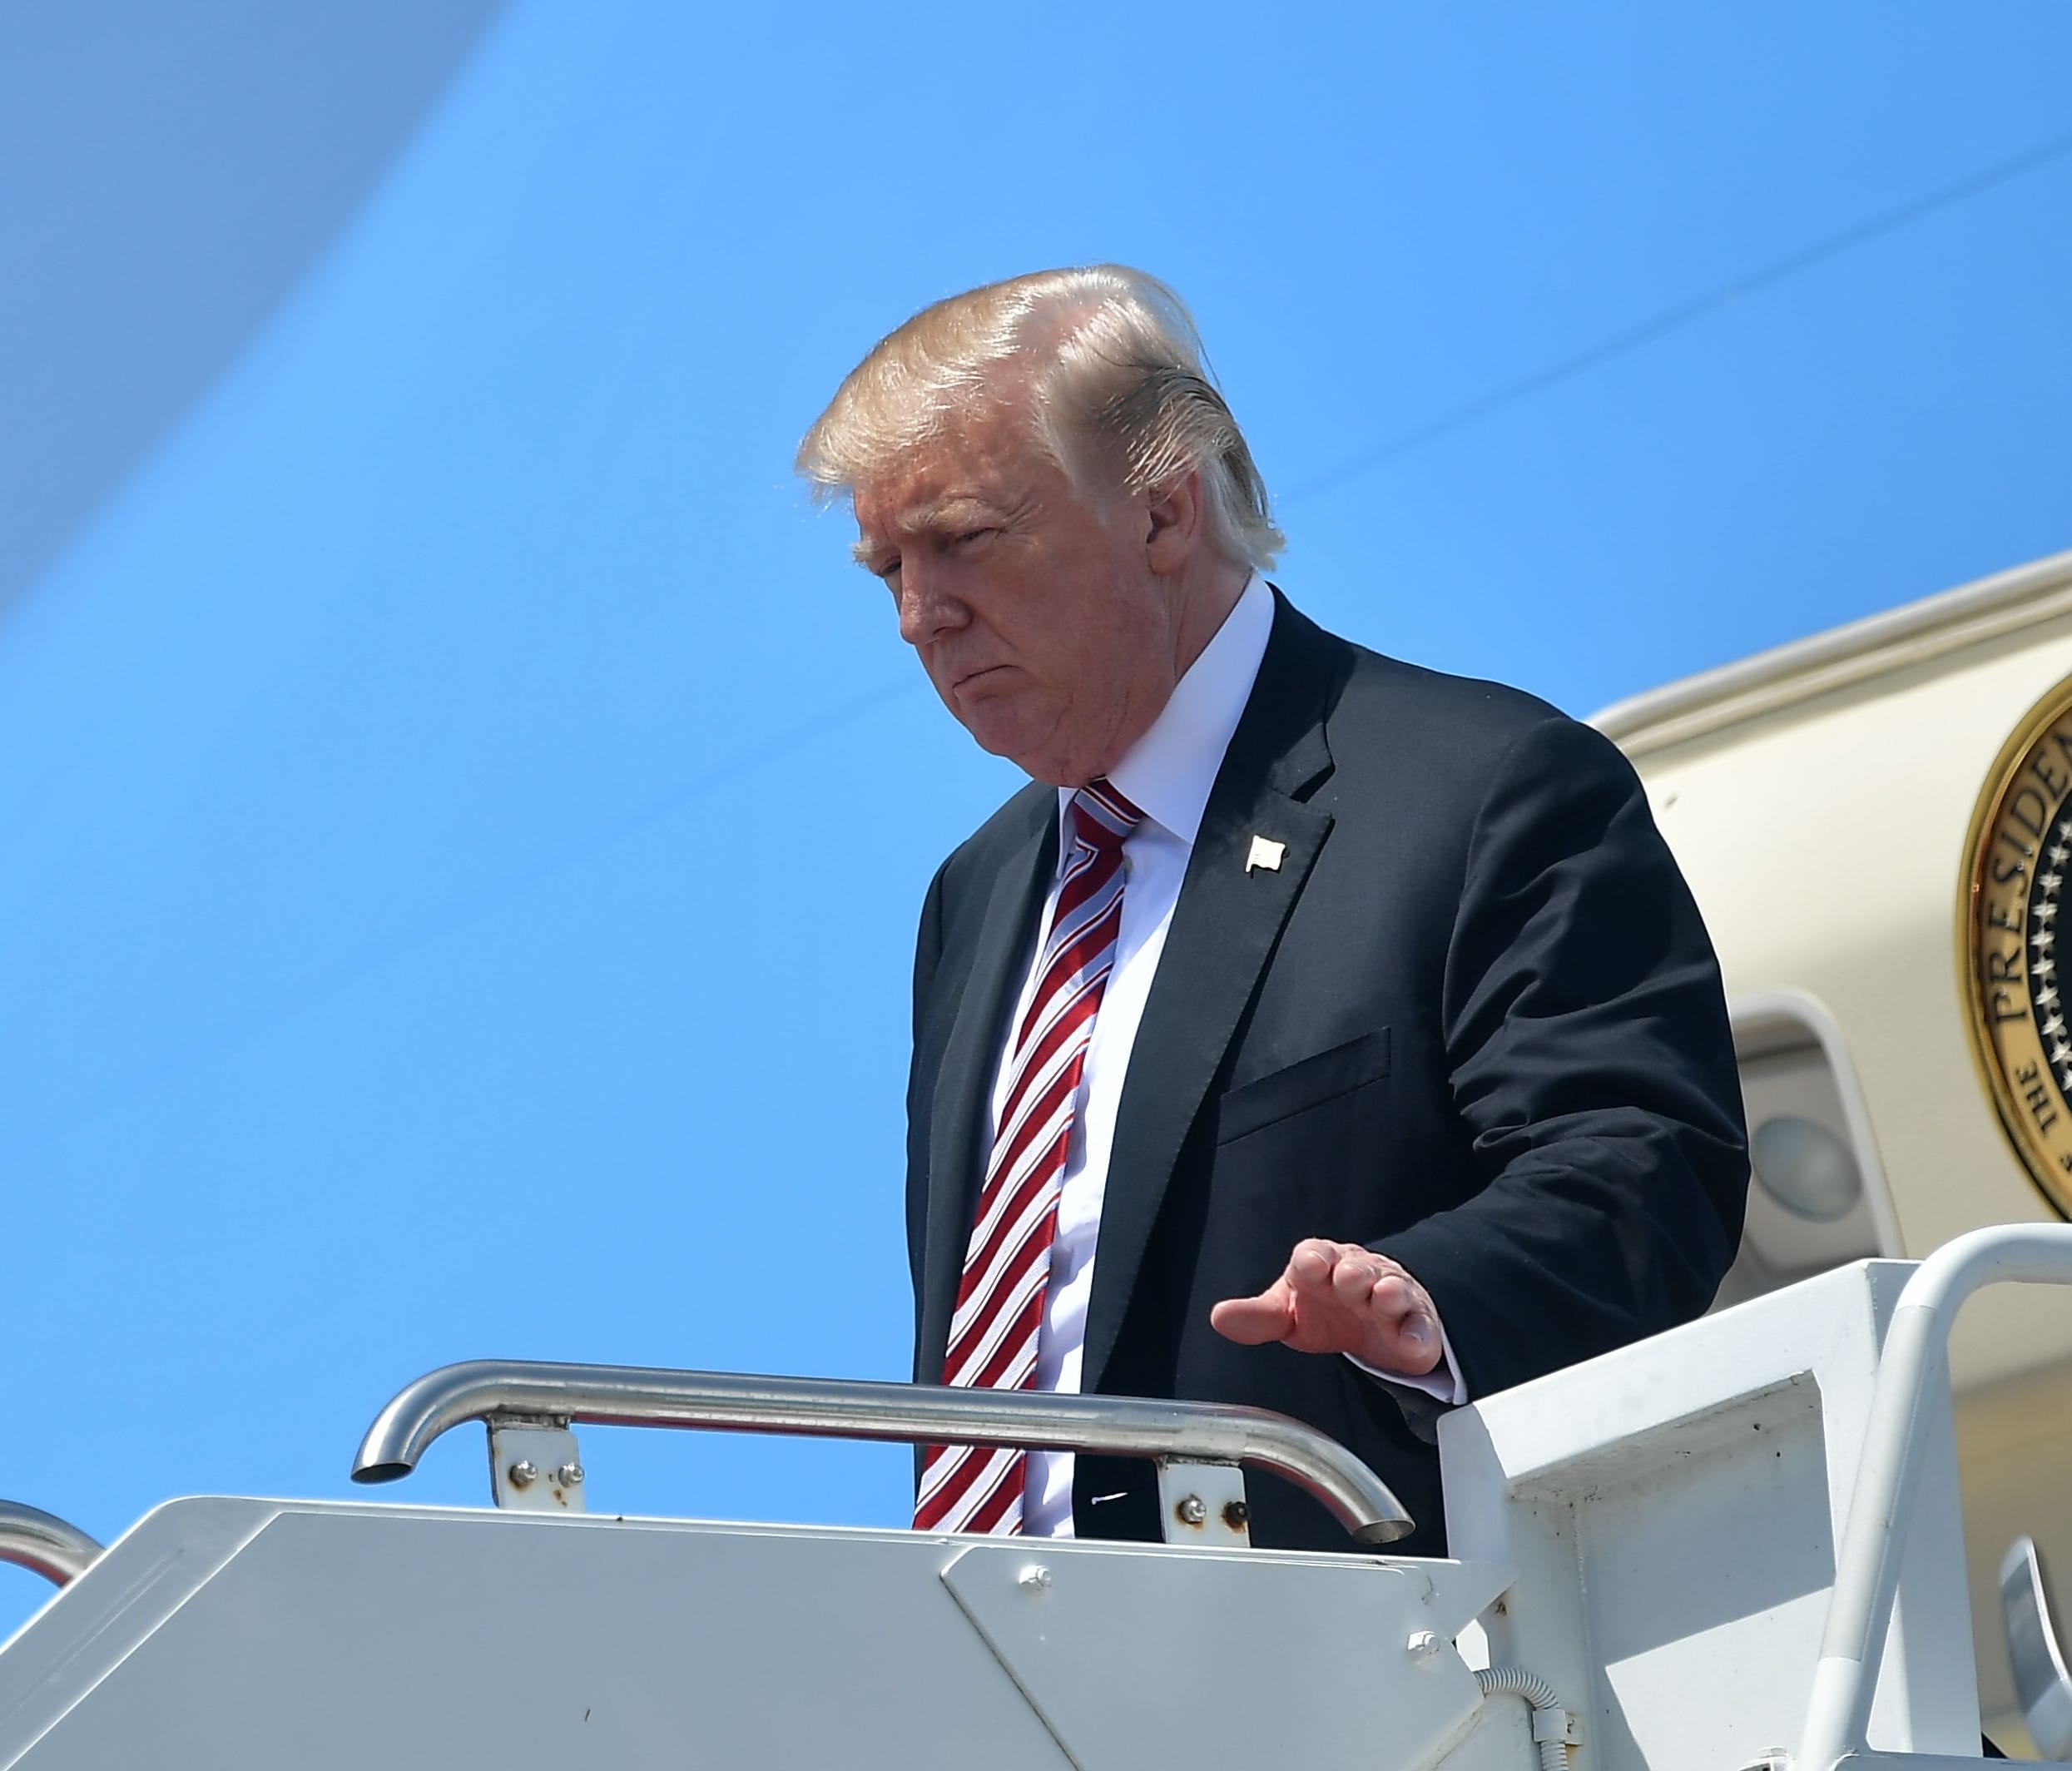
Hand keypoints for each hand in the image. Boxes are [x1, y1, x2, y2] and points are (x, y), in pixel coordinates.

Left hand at [1209, 1238, 1442, 1376]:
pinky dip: (1419, 1334)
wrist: (1373, 1316)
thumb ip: (1258, 1317)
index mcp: (1321, 1265)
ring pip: (1392, 1290)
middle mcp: (1357, 1275)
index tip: (1309, 1266)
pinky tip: (1413, 1343)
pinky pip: (1421, 1327)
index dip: (1312, 1259)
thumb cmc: (1324, 1306)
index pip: (1315, 1255)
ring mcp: (1390, 1297)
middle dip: (1352, 1273)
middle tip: (1347, 1280)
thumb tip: (1218, 1317)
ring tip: (1383, 1298)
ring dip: (1388, 1293)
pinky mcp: (1417, 1325)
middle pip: (1356, 1269)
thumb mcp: (1288, 1311)